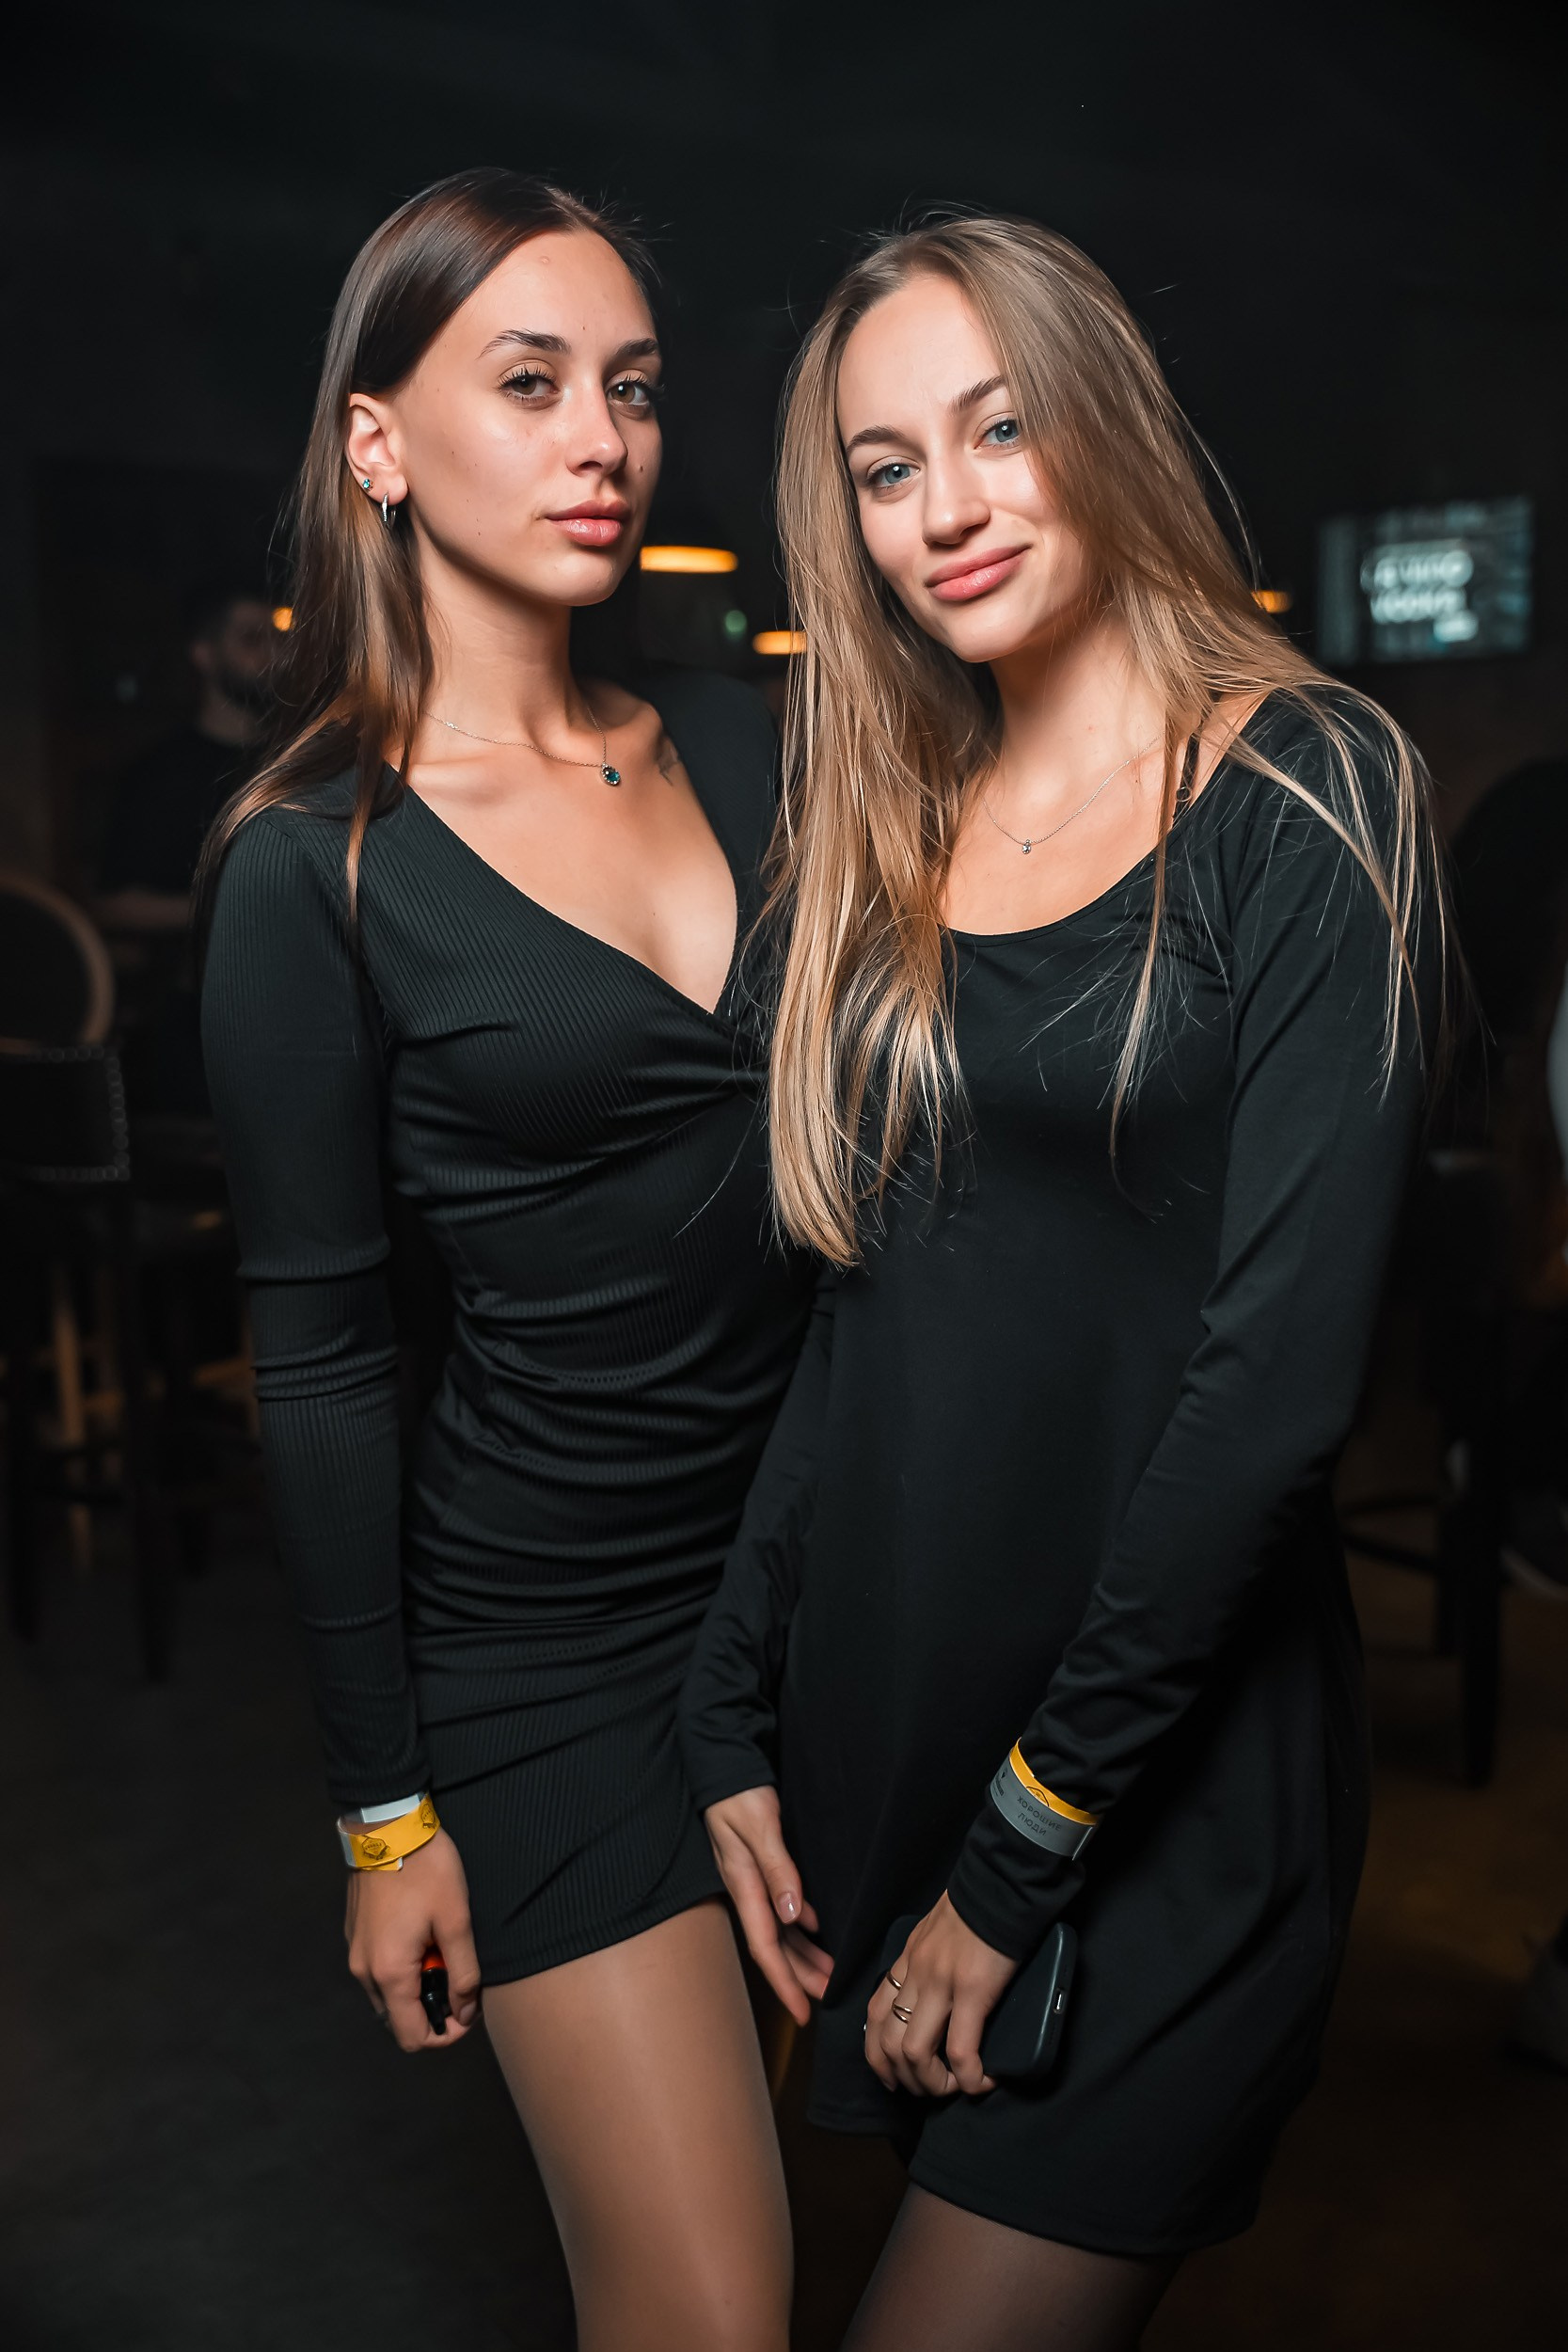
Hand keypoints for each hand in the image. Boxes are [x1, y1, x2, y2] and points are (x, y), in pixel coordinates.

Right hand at [344, 1827, 481, 2051]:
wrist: (388, 1825)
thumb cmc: (426, 1870)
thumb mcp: (456, 1921)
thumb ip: (464, 1974)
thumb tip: (466, 2013)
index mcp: (389, 1973)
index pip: (413, 2037)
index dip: (445, 2035)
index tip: (468, 2011)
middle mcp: (364, 1971)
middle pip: (398, 2018)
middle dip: (432, 2007)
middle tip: (457, 1973)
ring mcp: (356, 1953)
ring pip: (388, 1995)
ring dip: (417, 1986)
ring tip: (440, 1948)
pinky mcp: (355, 1936)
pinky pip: (379, 1970)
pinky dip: (402, 1968)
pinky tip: (422, 1935)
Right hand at [703, 1786, 833, 2025]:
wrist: (725, 1764)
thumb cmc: (740, 1793)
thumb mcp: (760, 1825)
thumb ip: (777, 1868)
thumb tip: (793, 1916)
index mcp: (744, 1885)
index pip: (765, 1947)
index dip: (784, 1982)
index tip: (803, 2012)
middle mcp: (747, 1889)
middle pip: (774, 1947)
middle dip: (798, 1977)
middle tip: (827, 2001)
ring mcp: (751, 1880)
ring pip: (779, 1931)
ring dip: (802, 1956)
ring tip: (829, 1976)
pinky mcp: (759, 1868)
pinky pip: (780, 1909)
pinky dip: (799, 1928)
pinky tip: (815, 1933)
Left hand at [865, 1892, 1017, 2097]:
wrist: (1002, 1881)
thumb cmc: (978, 1905)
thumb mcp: (937, 1931)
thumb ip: (930, 1959)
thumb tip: (937, 1991)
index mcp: (908, 1959)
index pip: (874, 2015)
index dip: (878, 2056)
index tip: (894, 2076)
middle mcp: (916, 1974)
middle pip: (887, 2043)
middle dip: (905, 2079)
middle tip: (929, 2088)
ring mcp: (940, 1982)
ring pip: (914, 2053)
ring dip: (933, 2083)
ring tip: (956, 2086)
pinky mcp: (971, 1990)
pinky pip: (960, 2050)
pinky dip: (969, 2076)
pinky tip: (984, 2080)